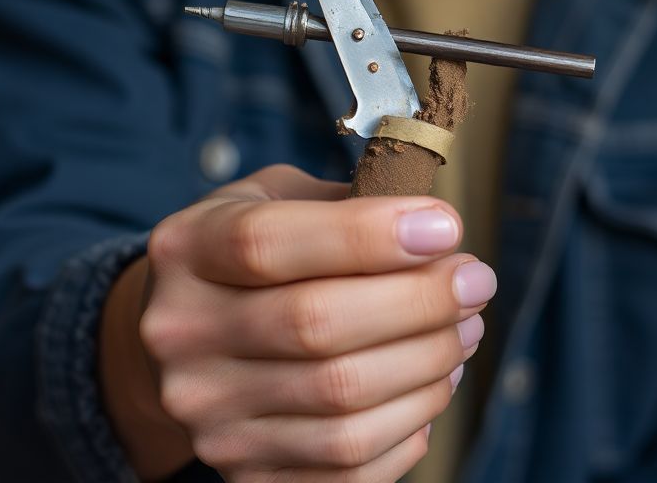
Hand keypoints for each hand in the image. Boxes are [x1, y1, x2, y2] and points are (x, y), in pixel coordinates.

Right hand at [99, 165, 493, 481]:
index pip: (267, 244)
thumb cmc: (253, 261)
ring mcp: (209, 415)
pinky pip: (349, 464)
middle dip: (420, 301)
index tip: (447, 229)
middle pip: (315, 324)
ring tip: (464, 330)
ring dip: (428, 364)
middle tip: (475, 282)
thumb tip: (435, 232)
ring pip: (343, 400)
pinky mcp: (245, 472)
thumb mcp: (274, 201)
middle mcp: (181, 336)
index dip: (367, 235)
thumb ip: (344, 203)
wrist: (189, 348)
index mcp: (186, 251)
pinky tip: (430, 385)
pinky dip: (410, 424)